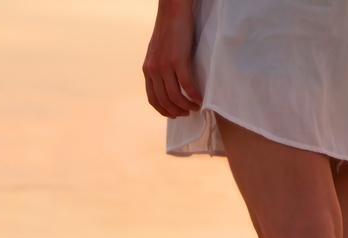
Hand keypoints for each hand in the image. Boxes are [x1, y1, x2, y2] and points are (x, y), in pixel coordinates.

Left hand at [142, 0, 201, 117]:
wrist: (173, 11)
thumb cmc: (169, 29)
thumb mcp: (158, 51)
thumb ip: (159, 67)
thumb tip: (168, 81)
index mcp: (147, 69)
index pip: (152, 98)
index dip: (163, 110)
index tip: (173, 115)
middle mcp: (153, 70)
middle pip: (163, 100)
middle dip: (176, 111)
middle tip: (187, 113)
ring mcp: (164, 66)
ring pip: (175, 96)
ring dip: (186, 106)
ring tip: (195, 107)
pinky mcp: (177, 61)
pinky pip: (186, 85)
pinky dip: (194, 95)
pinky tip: (200, 99)